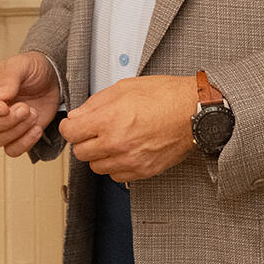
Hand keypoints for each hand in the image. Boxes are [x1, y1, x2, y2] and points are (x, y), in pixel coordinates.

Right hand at [0, 52, 61, 155]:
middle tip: (26, 108)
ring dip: (17, 131)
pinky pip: (11, 150)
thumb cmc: (31, 69)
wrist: (51, 80)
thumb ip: (9, 79)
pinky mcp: (15, 136)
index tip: (4, 107)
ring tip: (33, 114)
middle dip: (7, 121)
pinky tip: (36, 128)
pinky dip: (25, 143)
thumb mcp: (21, 65)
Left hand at [58, 75, 198, 182]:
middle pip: (80, 152)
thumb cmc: (164, 96)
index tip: (75, 125)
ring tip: (112, 141)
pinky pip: (116, 176)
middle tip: (94, 131)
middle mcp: (117, 143)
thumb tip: (78, 115)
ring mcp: (130, 160)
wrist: (193, 112)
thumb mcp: (124, 88)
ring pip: (96, 167)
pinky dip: (116, 165)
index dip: (70, 127)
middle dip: (84, 141)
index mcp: (109, 120)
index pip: (70, 133)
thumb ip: (95, 103)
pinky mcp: (143, 171)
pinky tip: (124, 151)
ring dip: (99, 155)